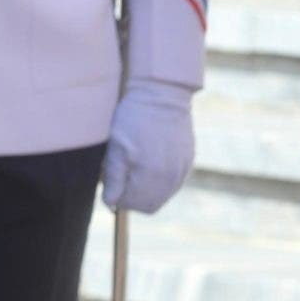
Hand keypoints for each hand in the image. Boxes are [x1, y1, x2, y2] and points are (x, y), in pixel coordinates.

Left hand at [104, 79, 194, 212]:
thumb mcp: (116, 147)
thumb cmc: (132, 119)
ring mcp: (182, 170)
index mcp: (151, 175)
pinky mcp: (188, 161)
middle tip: (120, 177)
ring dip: (146, 190)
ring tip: (133, 167)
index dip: (119, 198)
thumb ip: (114, 178)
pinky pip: (173, 183)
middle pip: (150, 205)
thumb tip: (110, 203)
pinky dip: (159, 181)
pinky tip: (148, 163)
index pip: (134, 205)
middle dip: (132, 197)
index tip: (110, 184)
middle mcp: (171, 177)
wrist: (161, 95)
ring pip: (163, 195)